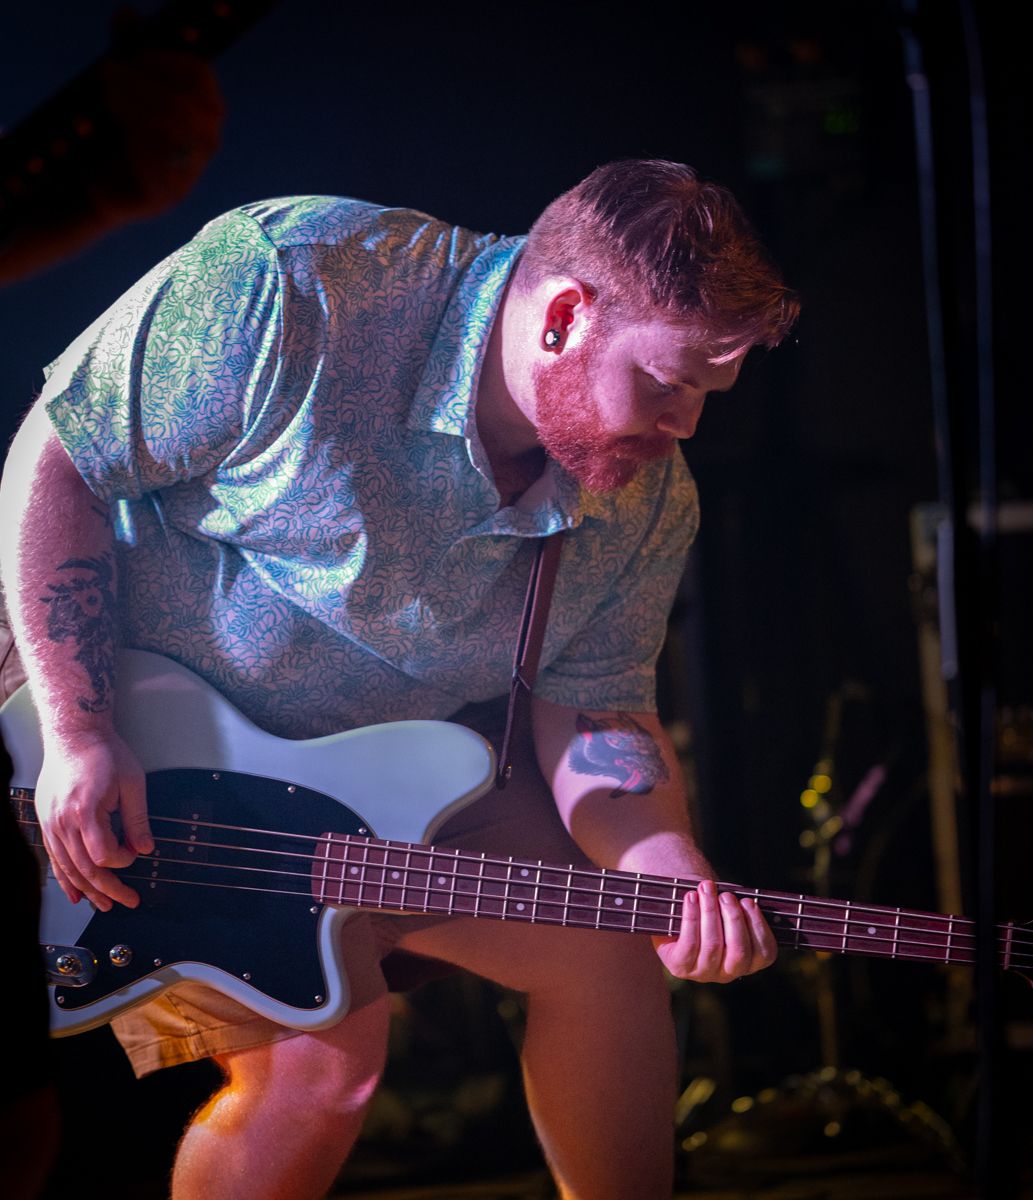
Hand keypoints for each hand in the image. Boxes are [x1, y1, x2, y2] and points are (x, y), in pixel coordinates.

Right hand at [35, 730, 151, 910]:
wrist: (74, 736)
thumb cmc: (103, 754)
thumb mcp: (132, 783)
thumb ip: (138, 820)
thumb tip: (146, 848)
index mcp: (86, 810)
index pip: (103, 854)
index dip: (123, 860)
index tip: (135, 853)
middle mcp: (64, 821)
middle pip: (84, 868)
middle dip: (108, 889)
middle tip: (127, 900)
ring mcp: (52, 824)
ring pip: (68, 868)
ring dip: (88, 889)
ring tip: (103, 903)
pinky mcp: (48, 823)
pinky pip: (55, 858)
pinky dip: (65, 878)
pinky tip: (74, 893)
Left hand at [652, 878, 777, 982]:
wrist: (674, 914)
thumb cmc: (708, 909)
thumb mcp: (728, 909)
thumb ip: (741, 907)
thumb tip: (746, 899)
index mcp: (748, 962)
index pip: (764, 953)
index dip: (758, 926)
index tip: (748, 901)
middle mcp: (727, 973)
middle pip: (739, 951)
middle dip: (733, 919)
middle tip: (726, 895)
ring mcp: (703, 973)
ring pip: (713, 946)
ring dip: (710, 912)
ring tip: (706, 889)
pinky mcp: (680, 967)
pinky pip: (689, 944)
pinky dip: (691, 918)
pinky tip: (691, 898)